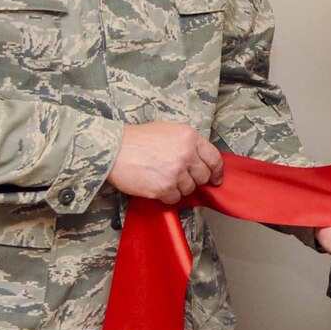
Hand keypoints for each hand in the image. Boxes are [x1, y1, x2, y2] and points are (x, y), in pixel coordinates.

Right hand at [109, 123, 224, 204]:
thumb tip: (200, 160)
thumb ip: (187, 143)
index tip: (216, 178)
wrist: (113, 150)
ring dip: (179, 187)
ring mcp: (176, 172)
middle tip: (181, 177)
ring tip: (162, 177)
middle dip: (194, 179)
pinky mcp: (164, 187)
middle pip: (203, 176)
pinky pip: (175, 198)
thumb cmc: (137, 139)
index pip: (214, 158)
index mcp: (189, 137)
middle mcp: (186, 154)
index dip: (217, 171)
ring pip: (189, 189)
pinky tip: (157, 186)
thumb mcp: (168, 130)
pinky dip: (168, 196)